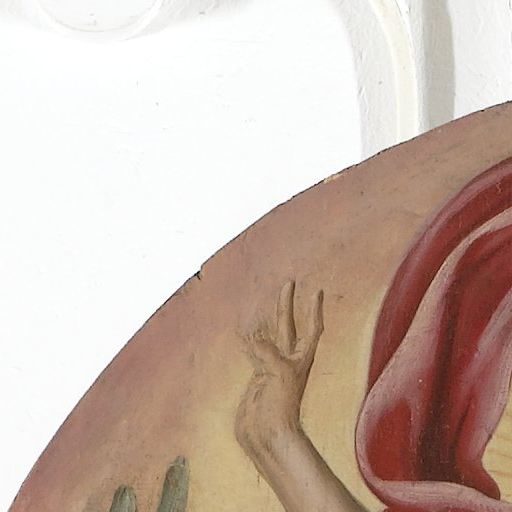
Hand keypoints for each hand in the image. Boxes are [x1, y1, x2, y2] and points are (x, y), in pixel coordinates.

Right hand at [235, 280, 323, 455]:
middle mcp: (288, 359)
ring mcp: (272, 366)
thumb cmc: (281, 405)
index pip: (312, 328)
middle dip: (288, 305)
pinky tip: (245, 331)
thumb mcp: (279, 372)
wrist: (267, 433)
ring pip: (269, 335)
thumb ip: (267, 350)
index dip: (314, 310)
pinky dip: (249, 338)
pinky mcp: (257, 375)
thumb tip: (253, 336)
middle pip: (289, 325)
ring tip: (262, 304)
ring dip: (267, 319)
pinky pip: (253, 350)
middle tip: (288, 283)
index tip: (316, 291)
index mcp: (301, 357)